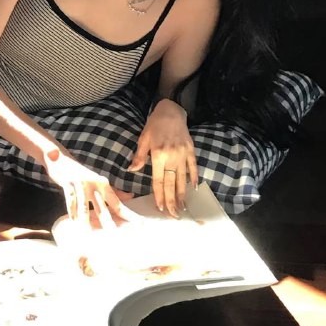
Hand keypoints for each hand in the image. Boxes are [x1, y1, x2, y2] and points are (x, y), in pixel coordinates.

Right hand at [43, 148, 133, 229]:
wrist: (61, 159)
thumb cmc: (82, 174)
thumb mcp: (98, 181)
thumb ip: (114, 191)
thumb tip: (130, 197)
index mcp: (104, 185)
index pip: (117, 204)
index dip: (128, 215)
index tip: (139, 225)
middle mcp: (94, 185)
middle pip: (102, 208)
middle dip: (109, 223)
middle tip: (115, 235)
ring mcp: (81, 184)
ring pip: (84, 206)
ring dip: (85, 220)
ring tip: (88, 233)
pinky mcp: (68, 183)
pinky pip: (70, 200)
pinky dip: (71, 210)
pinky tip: (73, 220)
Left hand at [129, 99, 197, 216]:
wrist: (171, 111)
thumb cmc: (154, 125)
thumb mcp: (143, 139)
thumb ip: (139, 156)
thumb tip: (131, 170)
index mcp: (158, 155)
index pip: (158, 180)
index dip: (159, 195)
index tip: (160, 208)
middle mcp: (171, 157)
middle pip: (171, 183)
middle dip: (172, 201)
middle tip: (174, 215)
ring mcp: (182, 154)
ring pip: (182, 179)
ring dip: (182, 194)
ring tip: (183, 208)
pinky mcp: (191, 150)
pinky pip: (193, 167)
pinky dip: (194, 178)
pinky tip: (193, 189)